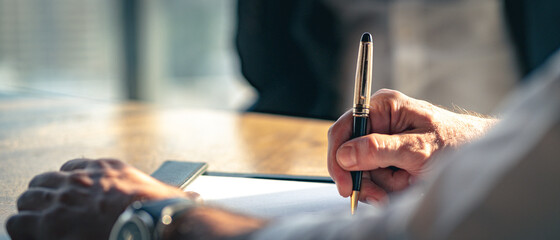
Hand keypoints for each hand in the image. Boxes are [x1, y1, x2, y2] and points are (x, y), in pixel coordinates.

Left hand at [6, 158, 197, 239]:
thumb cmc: (160, 211)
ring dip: (32, 211)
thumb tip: (195, 197)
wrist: (150, 222)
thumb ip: (177, 193)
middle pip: (46, 180)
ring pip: (29, 197)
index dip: (69, 183)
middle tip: (51, 211)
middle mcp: (82, 177)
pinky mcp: (51, 219)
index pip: (74, 167)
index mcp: (108, 168)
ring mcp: (63, 196)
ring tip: (39, 225)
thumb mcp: (169, 195)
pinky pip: (19, 221)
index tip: (71, 194)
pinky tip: (33, 236)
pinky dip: (23, 230)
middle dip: (46, 195)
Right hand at [328, 89, 496, 202]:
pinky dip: (387, 189)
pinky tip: (405, 185)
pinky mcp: (388, 159)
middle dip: (365, 178)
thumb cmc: (457, 144)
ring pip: (361, 171)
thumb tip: (345, 154)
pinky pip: (374, 179)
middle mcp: (379, 122)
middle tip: (380, 194)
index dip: (338, 157)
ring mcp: (383, 142)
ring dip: (380, 186)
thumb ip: (380, 150)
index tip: (346, 183)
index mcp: (383, 107)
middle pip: (349, 155)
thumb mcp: (418, 149)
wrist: (479, 157)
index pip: (344, 128)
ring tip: (405, 185)